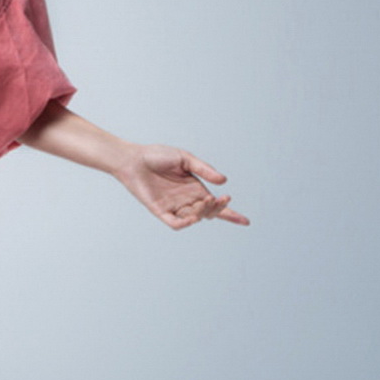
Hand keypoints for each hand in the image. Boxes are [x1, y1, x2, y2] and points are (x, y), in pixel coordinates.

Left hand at [113, 144, 249, 229]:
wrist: (133, 158)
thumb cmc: (157, 156)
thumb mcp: (185, 159)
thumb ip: (204, 169)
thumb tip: (224, 181)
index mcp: (195, 189)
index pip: (216, 205)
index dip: (231, 214)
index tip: (246, 221)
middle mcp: (186, 200)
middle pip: (209, 212)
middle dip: (218, 209)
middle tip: (220, 199)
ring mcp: (173, 206)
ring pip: (195, 217)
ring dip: (204, 212)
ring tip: (207, 200)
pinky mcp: (160, 210)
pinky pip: (175, 223)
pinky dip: (185, 223)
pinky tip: (193, 217)